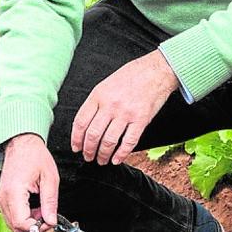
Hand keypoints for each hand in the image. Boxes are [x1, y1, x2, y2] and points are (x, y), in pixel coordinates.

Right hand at [0, 133, 59, 231]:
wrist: (21, 143)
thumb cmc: (35, 156)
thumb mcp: (50, 178)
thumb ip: (50, 202)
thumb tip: (51, 221)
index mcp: (14, 191)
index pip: (21, 223)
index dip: (37, 227)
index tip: (49, 222)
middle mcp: (3, 196)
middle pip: (15, 227)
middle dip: (33, 227)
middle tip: (47, 216)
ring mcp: (0, 198)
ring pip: (12, 224)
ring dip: (28, 223)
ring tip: (41, 209)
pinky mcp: (1, 198)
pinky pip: (11, 216)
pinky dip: (23, 217)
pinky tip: (33, 206)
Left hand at [71, 49, 178, 165]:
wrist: (156, 71)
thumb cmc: (131, 76)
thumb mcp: (106, 84)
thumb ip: (96, 102)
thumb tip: (86, 124)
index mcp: (98, 95)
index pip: (81, 122)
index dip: (76, 139)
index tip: (76, 147)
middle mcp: (110, 104)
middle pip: (93, 134)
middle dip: (88, 150)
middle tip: (88, 157)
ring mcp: (126, 113)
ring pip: (109, 141)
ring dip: (103, 155)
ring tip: (101, 160)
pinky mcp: (141, 120)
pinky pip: (129, 142)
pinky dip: (121, 154)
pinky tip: (117, 159)